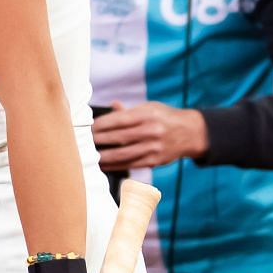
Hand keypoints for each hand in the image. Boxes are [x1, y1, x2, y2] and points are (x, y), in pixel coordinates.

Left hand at [93, 100, 207, 168]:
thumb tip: (112, 106)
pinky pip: (130, 164)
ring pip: (123, 154)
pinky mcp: (154, 161)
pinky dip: (114, 166)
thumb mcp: (150, 107)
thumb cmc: (165, 118)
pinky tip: (103, 165)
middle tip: (82, 141)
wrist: (190, 133)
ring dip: (103, 156)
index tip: (87, 127)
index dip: (101, 124)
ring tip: (89, 155)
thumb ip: (129, 111)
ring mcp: (152, 147)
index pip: (119, 120)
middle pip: (118, 137)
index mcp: (147, 115)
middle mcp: (150, 131)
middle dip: (98, 140)